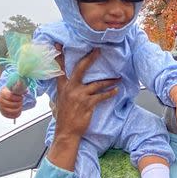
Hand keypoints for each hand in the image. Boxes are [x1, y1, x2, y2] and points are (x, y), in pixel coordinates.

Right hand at [0, 86, 22, 118]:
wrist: (3, 96)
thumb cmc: (9, 92)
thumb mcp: (13, 88)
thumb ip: (19, 89)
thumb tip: (26, 91)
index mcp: (3, 93)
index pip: (10, 96)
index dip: (17, 98)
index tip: (21, 97)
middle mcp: (0, 101)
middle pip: (12, 104)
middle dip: (19, 103)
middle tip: (21, 101)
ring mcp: (1, 107)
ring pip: (12, 111)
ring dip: (18, 109)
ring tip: (20, 106)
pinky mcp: (3, 113)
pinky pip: (11, 116)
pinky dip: (17, 114)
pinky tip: (19, 111)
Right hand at [47, 46, 119, 169]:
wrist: (66, 132)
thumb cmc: (64, 118)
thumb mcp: (59, 102)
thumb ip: (64, 91)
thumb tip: (66, 85)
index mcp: (62, 87)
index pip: (59, 69)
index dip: (59, 56)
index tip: (59, 44)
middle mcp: (70, 88)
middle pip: (81, 68)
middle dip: (90, 58)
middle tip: (98, 50)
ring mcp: (79, 95)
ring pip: (97, 83)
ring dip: (109, 80)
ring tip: (117, 78)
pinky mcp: (88, 104)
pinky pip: (102, 96)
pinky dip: (110, 93)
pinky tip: (116, 91)